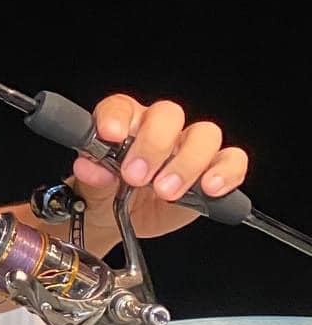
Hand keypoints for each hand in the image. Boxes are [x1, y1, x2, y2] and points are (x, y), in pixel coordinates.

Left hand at [71, 94, 249, 241]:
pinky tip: (209, 189)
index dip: (116, 117)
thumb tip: (91, 168)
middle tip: (136, 177)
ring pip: (205, 135)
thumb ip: (91, 174)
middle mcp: (159, 129)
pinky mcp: (213, 170)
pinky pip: (232, 160)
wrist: (117, 218)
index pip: (122, 107)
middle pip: (169, 115)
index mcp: (125, 123)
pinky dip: (225, 173)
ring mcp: (188, 148)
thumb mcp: (92, 185)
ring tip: (166, 192)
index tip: (110, 135)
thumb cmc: (104, 191)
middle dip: (153, 145)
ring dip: (187, 163)